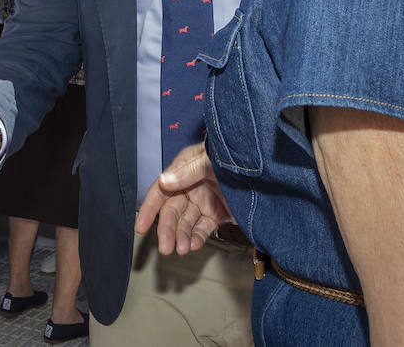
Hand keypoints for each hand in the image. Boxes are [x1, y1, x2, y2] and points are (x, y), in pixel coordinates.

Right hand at [135, 141, 232, 255]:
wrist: (262, 168)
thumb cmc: (233, 154)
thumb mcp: (208, 160)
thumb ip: (187, 172)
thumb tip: (164, 182)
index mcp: (183, 170)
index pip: (161, 191)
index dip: (149, 208)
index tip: (141, 226)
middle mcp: (190, 186)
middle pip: (172, 211)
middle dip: (168, 230)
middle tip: (166, 247)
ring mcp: (204, 201)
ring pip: (187, 222)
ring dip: (182, 236)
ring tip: (182, 249)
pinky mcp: (217, 213)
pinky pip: (204, 228)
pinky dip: (198, 238)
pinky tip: (194, 245)